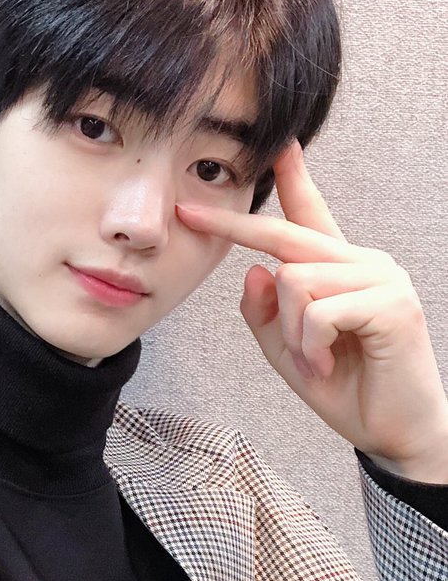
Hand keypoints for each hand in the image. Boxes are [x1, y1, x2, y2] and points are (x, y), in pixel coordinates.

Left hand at [176, 141, 447, 482]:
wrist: (396, 433)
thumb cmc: (347, 390)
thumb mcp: (288, 350)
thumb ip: (264, 313)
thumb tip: (252, 269)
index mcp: (340, 270)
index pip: (312, 216)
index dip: (291, 180)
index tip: (275, 147)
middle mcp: (363, 263)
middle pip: (286, 238)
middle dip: (232, 228)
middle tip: (185, 213)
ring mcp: (382, 278)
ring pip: (295, 280)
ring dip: (290, 331)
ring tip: (312, 360)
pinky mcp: (392, 303)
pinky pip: (318, 310)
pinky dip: (309, 344)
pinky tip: (326, 364)